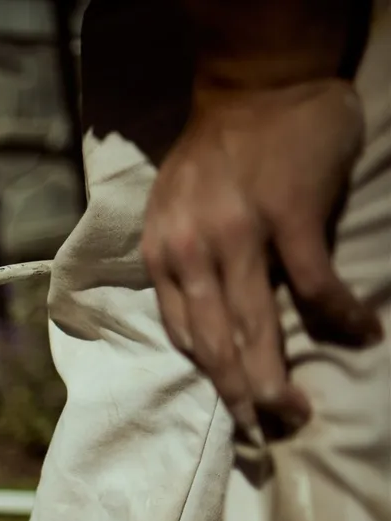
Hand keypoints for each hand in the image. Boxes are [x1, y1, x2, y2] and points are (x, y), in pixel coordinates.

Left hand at [142, 78, 381, 438]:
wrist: (258, 86)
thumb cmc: (220, 152)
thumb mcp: (174, 210)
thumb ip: (184, 261)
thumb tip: (204, 320)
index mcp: (163, 255)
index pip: (183, 333)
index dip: (211, 377)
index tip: (234, 410)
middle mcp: (192, 251)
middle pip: (216, 342)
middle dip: (240, 394)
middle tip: (264, 431)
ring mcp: (239, 235)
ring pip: (256, 326)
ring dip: (276, 377)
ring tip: (294, 413)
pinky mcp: (289, 217)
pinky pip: (313, 285)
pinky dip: (336, 316)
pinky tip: (358, 335)